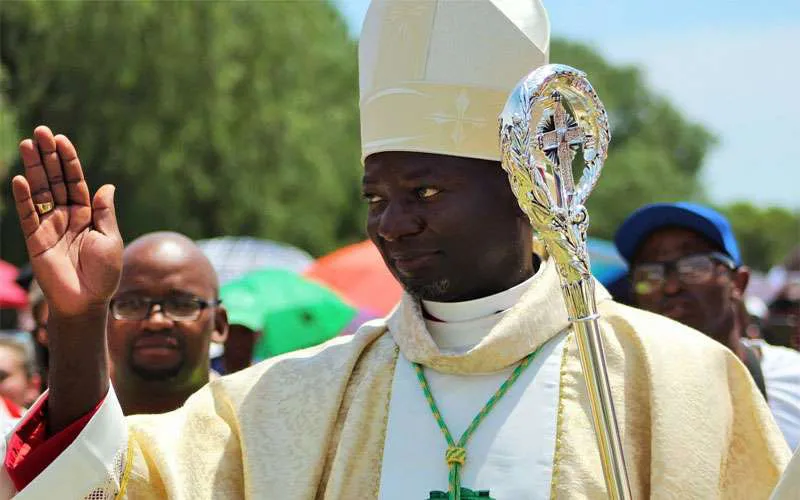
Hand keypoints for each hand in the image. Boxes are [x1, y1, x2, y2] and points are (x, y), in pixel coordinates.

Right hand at [12, 126, 122, 316]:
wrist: (87, 301)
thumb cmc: (104, 273)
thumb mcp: (110, 239)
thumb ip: (105, 212)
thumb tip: (106, 185)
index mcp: (87, 215)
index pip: (75, 182)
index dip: (68, 161)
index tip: (61, 140)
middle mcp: (66, 216)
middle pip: (54, 181)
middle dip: (47, 156)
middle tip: (40, 132)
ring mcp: (49, 226)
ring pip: (39, 192)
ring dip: (33, 168)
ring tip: (27, 144)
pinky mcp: (35, 240)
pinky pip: (27, 215)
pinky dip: (24, 198)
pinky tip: (20, 179)